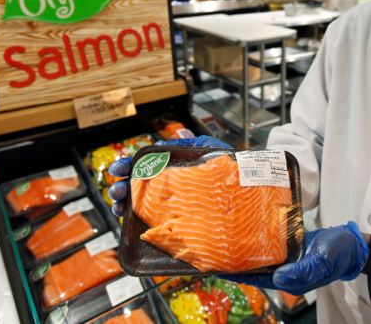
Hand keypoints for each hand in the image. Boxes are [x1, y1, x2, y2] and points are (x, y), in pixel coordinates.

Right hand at [107, 135, 231, 216]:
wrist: (254, 190)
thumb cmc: (232, 167)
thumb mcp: (209, 150)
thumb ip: (187, 146)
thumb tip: (163, 145)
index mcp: (176, 166)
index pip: (146, 165)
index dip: (129, 165)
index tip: (117, 168)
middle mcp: (173, 186)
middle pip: (141, 186)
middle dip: (123, 187)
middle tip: (116, 191)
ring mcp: (176, 204)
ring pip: (143, 205)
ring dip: (126, 204)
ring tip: (118, 206)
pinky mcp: (183, 224)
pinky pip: (157, 224)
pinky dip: (140, 224)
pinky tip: (129, 222)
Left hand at [219, 222, 369, 295]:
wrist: (353, 244)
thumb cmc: (341, 254)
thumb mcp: (324, 261)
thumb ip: (303, 271)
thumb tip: (279, 277)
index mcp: (290, 279)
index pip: (256, 278)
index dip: (236, 274)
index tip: (216, 267)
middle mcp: (285, 270)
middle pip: (253, 267)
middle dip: (234, 261)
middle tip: (213, 249)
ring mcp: (287, 258)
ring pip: (260, 255)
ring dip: (244, 249)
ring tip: (225, 239)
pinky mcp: (291, 245)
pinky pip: (271, 244)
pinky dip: (258, 238)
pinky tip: (248, 230)